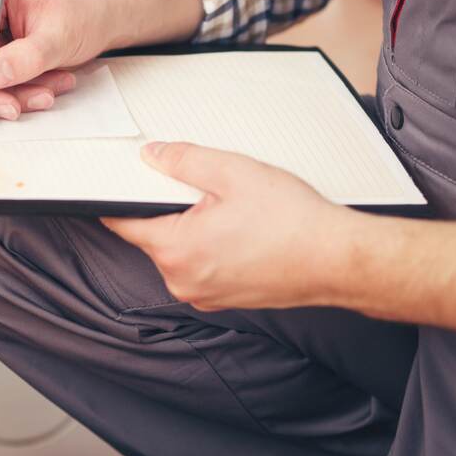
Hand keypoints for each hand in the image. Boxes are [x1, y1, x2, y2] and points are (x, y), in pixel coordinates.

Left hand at [102, 141, 351, 310]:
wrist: (337, 260)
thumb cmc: (292, 222)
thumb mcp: (232, 173)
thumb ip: (183, 161)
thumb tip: (153, 156)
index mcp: (175, 250)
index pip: (123, 223)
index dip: (118, 199)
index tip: (120, 185)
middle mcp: (182, 280)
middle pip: (155, 236)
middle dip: (171, 210)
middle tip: (208, 192)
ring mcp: (204, 295)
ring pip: (181, 252)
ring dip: (195, 230)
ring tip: (234, 214)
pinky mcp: (224, 299)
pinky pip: (203, 266)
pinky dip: (213, 248)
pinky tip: (243, 232)